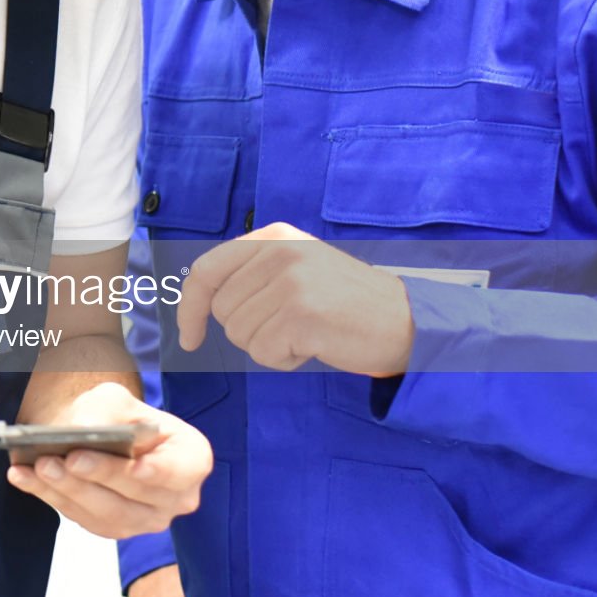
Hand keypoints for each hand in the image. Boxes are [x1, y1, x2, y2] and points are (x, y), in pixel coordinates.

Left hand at [6, 381, 208, 537]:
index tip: (137, 468)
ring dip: (69, 490)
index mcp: (190, 459)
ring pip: (107, 512)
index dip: (161, 472)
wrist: (100, 437)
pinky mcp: (113, 527)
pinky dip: (51, 496)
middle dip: (100, 476)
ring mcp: (145, 518)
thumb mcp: (115, 400)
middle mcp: (175, 497)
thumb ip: (106, 411)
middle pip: (138, 493)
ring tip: (38, 467)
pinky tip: (25, 477)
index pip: (181, 470)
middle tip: (69, 458)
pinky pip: (82, 518)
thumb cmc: (117, 416)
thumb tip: (83, 433)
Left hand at [177, 223, 413, 375]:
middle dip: (248, 331)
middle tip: (291, 326)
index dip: (190, 308)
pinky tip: (314, 346)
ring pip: (240, 335)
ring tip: (307, 332)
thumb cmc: (347, 302)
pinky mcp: (301, 314)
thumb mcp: (298, 266)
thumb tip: (201, 301)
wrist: (407, 320)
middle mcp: (278, 252)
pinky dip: (284, 360)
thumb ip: (254, 272)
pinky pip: (263, 353)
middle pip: (223, 310)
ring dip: (269, 346)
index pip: (206, 271)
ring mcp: (290, 281)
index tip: (189, 337)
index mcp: (273, 236)